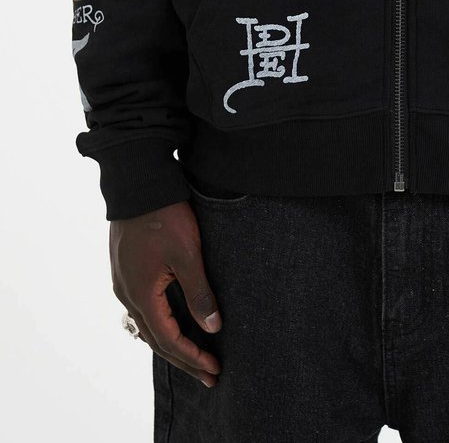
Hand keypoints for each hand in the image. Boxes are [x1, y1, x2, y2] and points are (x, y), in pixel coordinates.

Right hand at [110, 201, 221, 387]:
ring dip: (171, 343)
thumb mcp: (188, 255)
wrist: (138, 184)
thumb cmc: (165, 217)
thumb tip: (213, 328)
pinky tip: (171, 324)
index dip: (192, 357)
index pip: (168, 340)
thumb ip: (199, 294)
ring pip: (147, 325)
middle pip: (156, 339)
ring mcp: (124, 282)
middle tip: (209, 375)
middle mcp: (127, 294)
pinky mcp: (126, 269)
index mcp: (141, 295)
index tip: (214, 369)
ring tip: (192, 357)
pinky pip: (142, 308)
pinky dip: (159, 324)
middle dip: (183, 359)